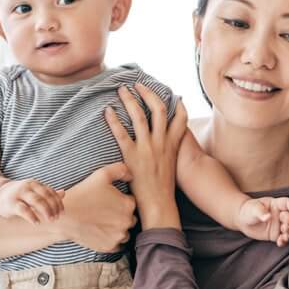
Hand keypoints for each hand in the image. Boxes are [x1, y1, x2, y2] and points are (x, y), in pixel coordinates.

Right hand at [0, 177, 61, 223]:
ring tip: (51, 220)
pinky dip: (32, 216)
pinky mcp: (11, 203)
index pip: (50, 192)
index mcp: (35, 184)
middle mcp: (27, 186)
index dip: (58, 202)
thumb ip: (48, 193)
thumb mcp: (33, 192)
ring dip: (46, 211)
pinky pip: (23, 209)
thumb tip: (64, 193)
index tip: (62, 213)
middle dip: (53, 207)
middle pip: (45, 196)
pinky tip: (37, 223)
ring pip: (36, 201)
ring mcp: (19, 193)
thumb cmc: (20, 195)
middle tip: (57, 218)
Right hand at [57, 162, 135, 252]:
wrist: (66, 217)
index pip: (131, 202)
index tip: (108, 201)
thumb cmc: (83, 194)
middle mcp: (127, 221)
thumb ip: (121, 170)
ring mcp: (119, 236)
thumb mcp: (101, 175)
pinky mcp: (110, 246)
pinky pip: (118, 245)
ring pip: (125, 232)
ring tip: (103, 223)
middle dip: (120, 215)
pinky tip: (102, 233)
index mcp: (128, 204)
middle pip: (129, 218)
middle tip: (104, 212)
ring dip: (118, 228)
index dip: (119, 200)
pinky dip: (112, 240)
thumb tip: (132, 176)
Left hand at [104, 83, 185, 210]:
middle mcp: (161, 143)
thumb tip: (164, 145)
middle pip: (158, 109)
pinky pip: (121, 134)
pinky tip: (107, 111)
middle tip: (137, 84)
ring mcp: (147, 149)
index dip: (177, 104)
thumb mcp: (172, 166)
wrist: (160, 205)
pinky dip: (114, 121)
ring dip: (130, 100)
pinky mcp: (133, 157)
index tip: (173, 94)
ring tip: (121, 90)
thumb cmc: (163, 189)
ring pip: (139, 116)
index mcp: (173, 145)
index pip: (181, 118)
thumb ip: (169, 151)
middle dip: (147, 93)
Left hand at [236, 196, 288, 245]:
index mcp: (277, 204)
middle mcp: (280, 215)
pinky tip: (280, 242)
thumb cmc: (249, 210)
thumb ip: (260, 212)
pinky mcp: (276, 235)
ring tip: (284, 237)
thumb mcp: (253, 209)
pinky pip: (283, 238)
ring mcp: (279, 225)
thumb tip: (267, 217)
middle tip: (284, 226)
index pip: (287, 203)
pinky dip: (283, 241)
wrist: (243, 220)